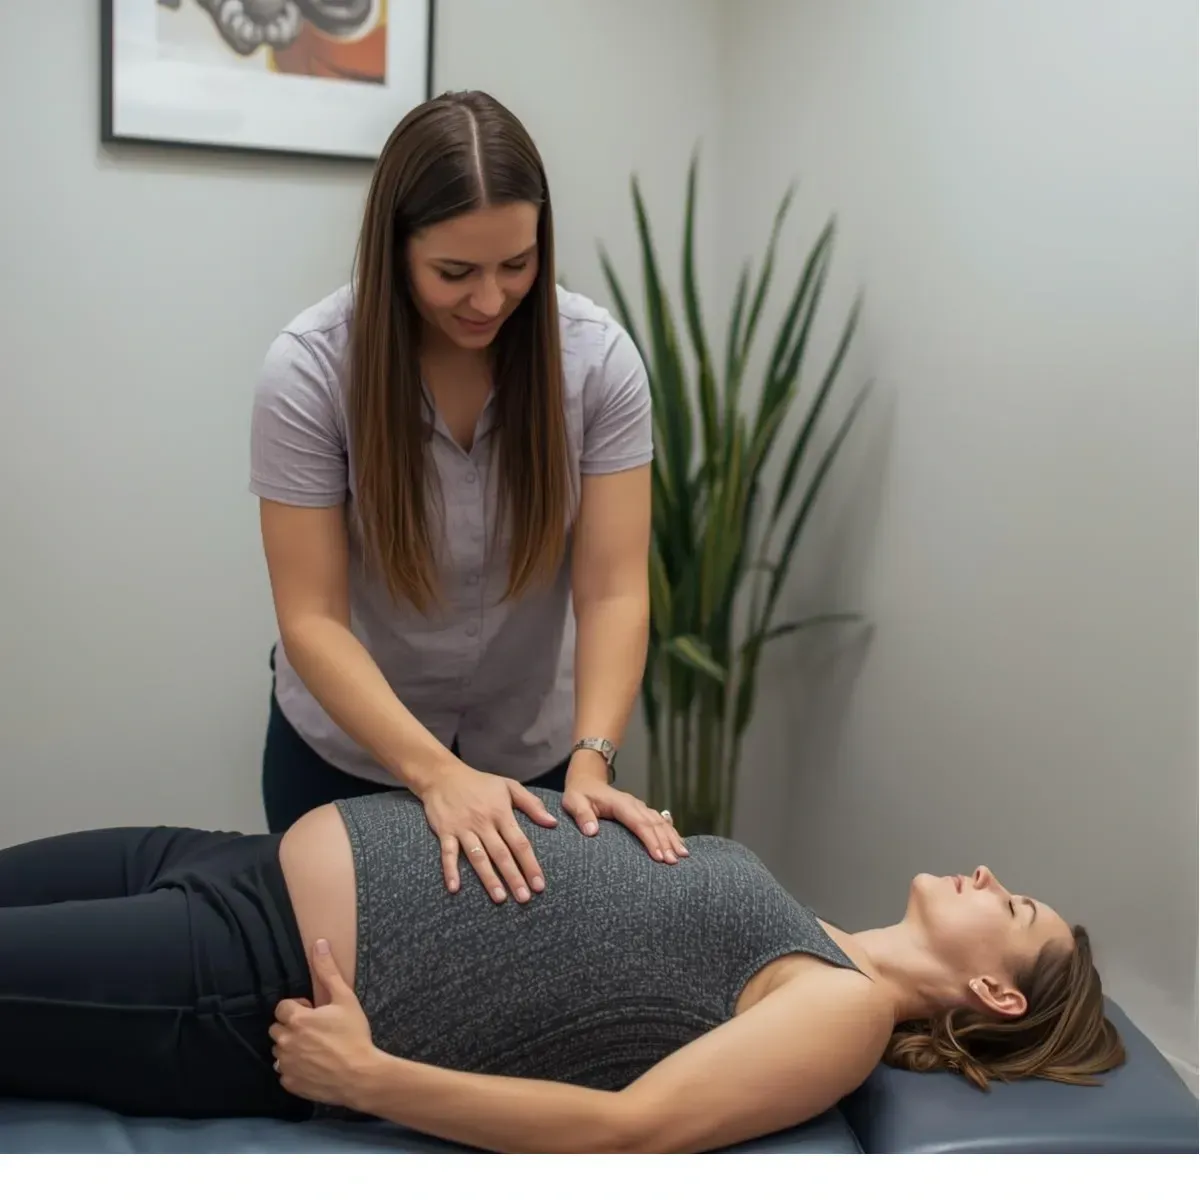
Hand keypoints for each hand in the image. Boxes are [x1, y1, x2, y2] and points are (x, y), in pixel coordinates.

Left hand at [271, 939, 380, 1110]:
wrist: (360, 1075)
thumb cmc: (353, 1035)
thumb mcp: (345, 999)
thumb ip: (328, 971)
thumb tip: (318, 943)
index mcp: (297, 1019)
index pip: (282, 1007)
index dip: (297, 1008)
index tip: (314, 1013)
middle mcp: (286, 1041)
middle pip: (277, 1029)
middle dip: (291, 1027)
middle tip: (315, 1031)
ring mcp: (286, 1065)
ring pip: (279, 1051)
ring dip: (291, 1047)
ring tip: (314, 1049)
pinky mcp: (290, 1083)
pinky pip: (284, 1072)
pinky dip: (294, 1068)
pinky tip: (313, 1066)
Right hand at [416, 760, 556, 901]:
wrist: (443, 775)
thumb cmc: (480, 783)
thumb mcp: (508, 786)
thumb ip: (531, 804)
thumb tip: (553, 823)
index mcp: (501, 813)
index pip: (520, 843)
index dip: (530, 864)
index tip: (539, 885)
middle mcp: (484, 823)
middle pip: (501, 854)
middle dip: (514, 877)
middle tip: (524, 898)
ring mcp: (464, 828)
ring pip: (478, 857)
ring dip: (489, 878)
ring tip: (500, 898)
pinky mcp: (445, 831)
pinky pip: (447, 853)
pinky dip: (450, 870)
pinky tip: (454, 888)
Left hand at [563, 759, 688, 863]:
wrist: (587, 780)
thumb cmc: (579, 794)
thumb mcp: (574, 802)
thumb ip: (582, 815)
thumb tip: (591, 831)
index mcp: (620, 803)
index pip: (638, 822)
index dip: (649, 839)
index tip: (658, 857)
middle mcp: (634, 804)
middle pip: (654, 824)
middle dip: (665, 843)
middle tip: (673, 862)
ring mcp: (640, 807)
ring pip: (660, 822)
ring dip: (672, 838)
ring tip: (682, 855)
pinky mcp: (642, 811)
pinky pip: (660, 821)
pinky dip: (671, 832)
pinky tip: (679, 843)